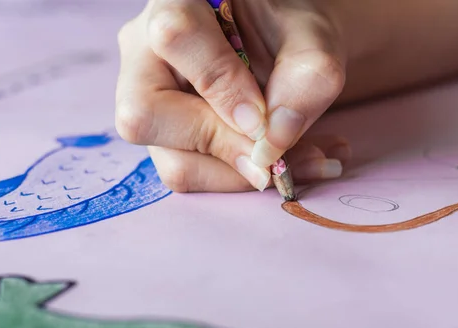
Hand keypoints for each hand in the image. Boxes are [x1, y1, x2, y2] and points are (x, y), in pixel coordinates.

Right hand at [114, 0, 350, 192]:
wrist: (283, 49)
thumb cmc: (291, 34)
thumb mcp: (313, 41)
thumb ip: (306, 78)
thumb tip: (272, 144)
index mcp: (177, 2)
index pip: (177, 38)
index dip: (222, 87)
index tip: (264, 118)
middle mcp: (145, 53)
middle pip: (144, 117)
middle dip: (223, 148)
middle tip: (279, 158)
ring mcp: (149, 101)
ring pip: (172, 162)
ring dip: (243, 176)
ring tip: (308, 161)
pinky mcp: (167, 139)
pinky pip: (193, 174)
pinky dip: (245, 180)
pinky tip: (291, 164)